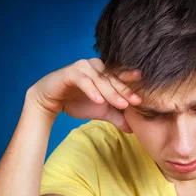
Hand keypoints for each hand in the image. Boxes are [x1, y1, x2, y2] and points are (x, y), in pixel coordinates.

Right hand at [27, 58, 141, 131]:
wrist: (52, 101)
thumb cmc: (78, 102)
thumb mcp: (101, 111)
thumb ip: (117, 117)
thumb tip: (133, 129)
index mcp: (106, 72)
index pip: (122, 79)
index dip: (133, 87)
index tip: (144, 97)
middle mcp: (97, 66)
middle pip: (114, 79)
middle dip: (125, 91)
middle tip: (136, 102)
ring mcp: (84, 67)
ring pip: (101, 80)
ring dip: (111, 92)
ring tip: (121, 105)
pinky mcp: (71, 72)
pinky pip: (84, 81)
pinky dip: (92, 91)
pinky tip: (99, 101)